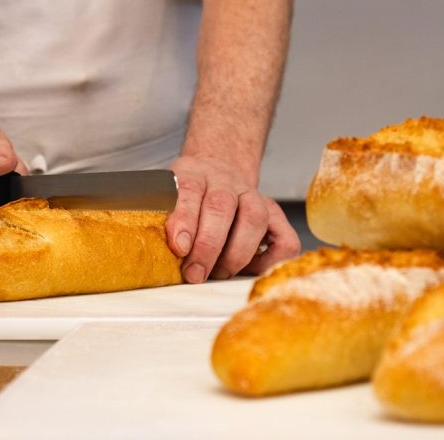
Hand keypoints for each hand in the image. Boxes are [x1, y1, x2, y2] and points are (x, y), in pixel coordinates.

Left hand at [166, 155, 300, 283]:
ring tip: (219, 273)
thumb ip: (164, 217)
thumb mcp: (167, 194)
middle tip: (195, 273)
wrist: (216, 170)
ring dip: (236, 254)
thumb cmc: (187, 194)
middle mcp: (226, 181)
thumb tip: (159, 253)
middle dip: (208, 246)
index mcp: (194, 173)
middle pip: (221, 207)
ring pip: (254, 219)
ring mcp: (253, 196)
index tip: (179, 247)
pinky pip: (284, 238)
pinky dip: (271, 259)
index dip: (185, 219)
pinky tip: (249, 268)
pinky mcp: (274, 214)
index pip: (189, 190)